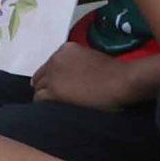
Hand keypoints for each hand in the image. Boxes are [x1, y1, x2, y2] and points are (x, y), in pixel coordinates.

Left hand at [30, 42, 153, 112]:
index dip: (53, 78)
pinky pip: (40, 99)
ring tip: (55, 107)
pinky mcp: (54, 91)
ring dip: (46, 97)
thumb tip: (71, 77)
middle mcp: (56, 59)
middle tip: (54, 99)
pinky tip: (54, 111)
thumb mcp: (92, 58)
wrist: (120, 81)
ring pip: (39, 89)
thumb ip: (77, 64)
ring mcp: (53, 75)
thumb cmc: (114, 72)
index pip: (50, 65)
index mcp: (66, 49)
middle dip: (46, 87)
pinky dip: (45, 106)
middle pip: (41, 76)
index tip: (57, 86)